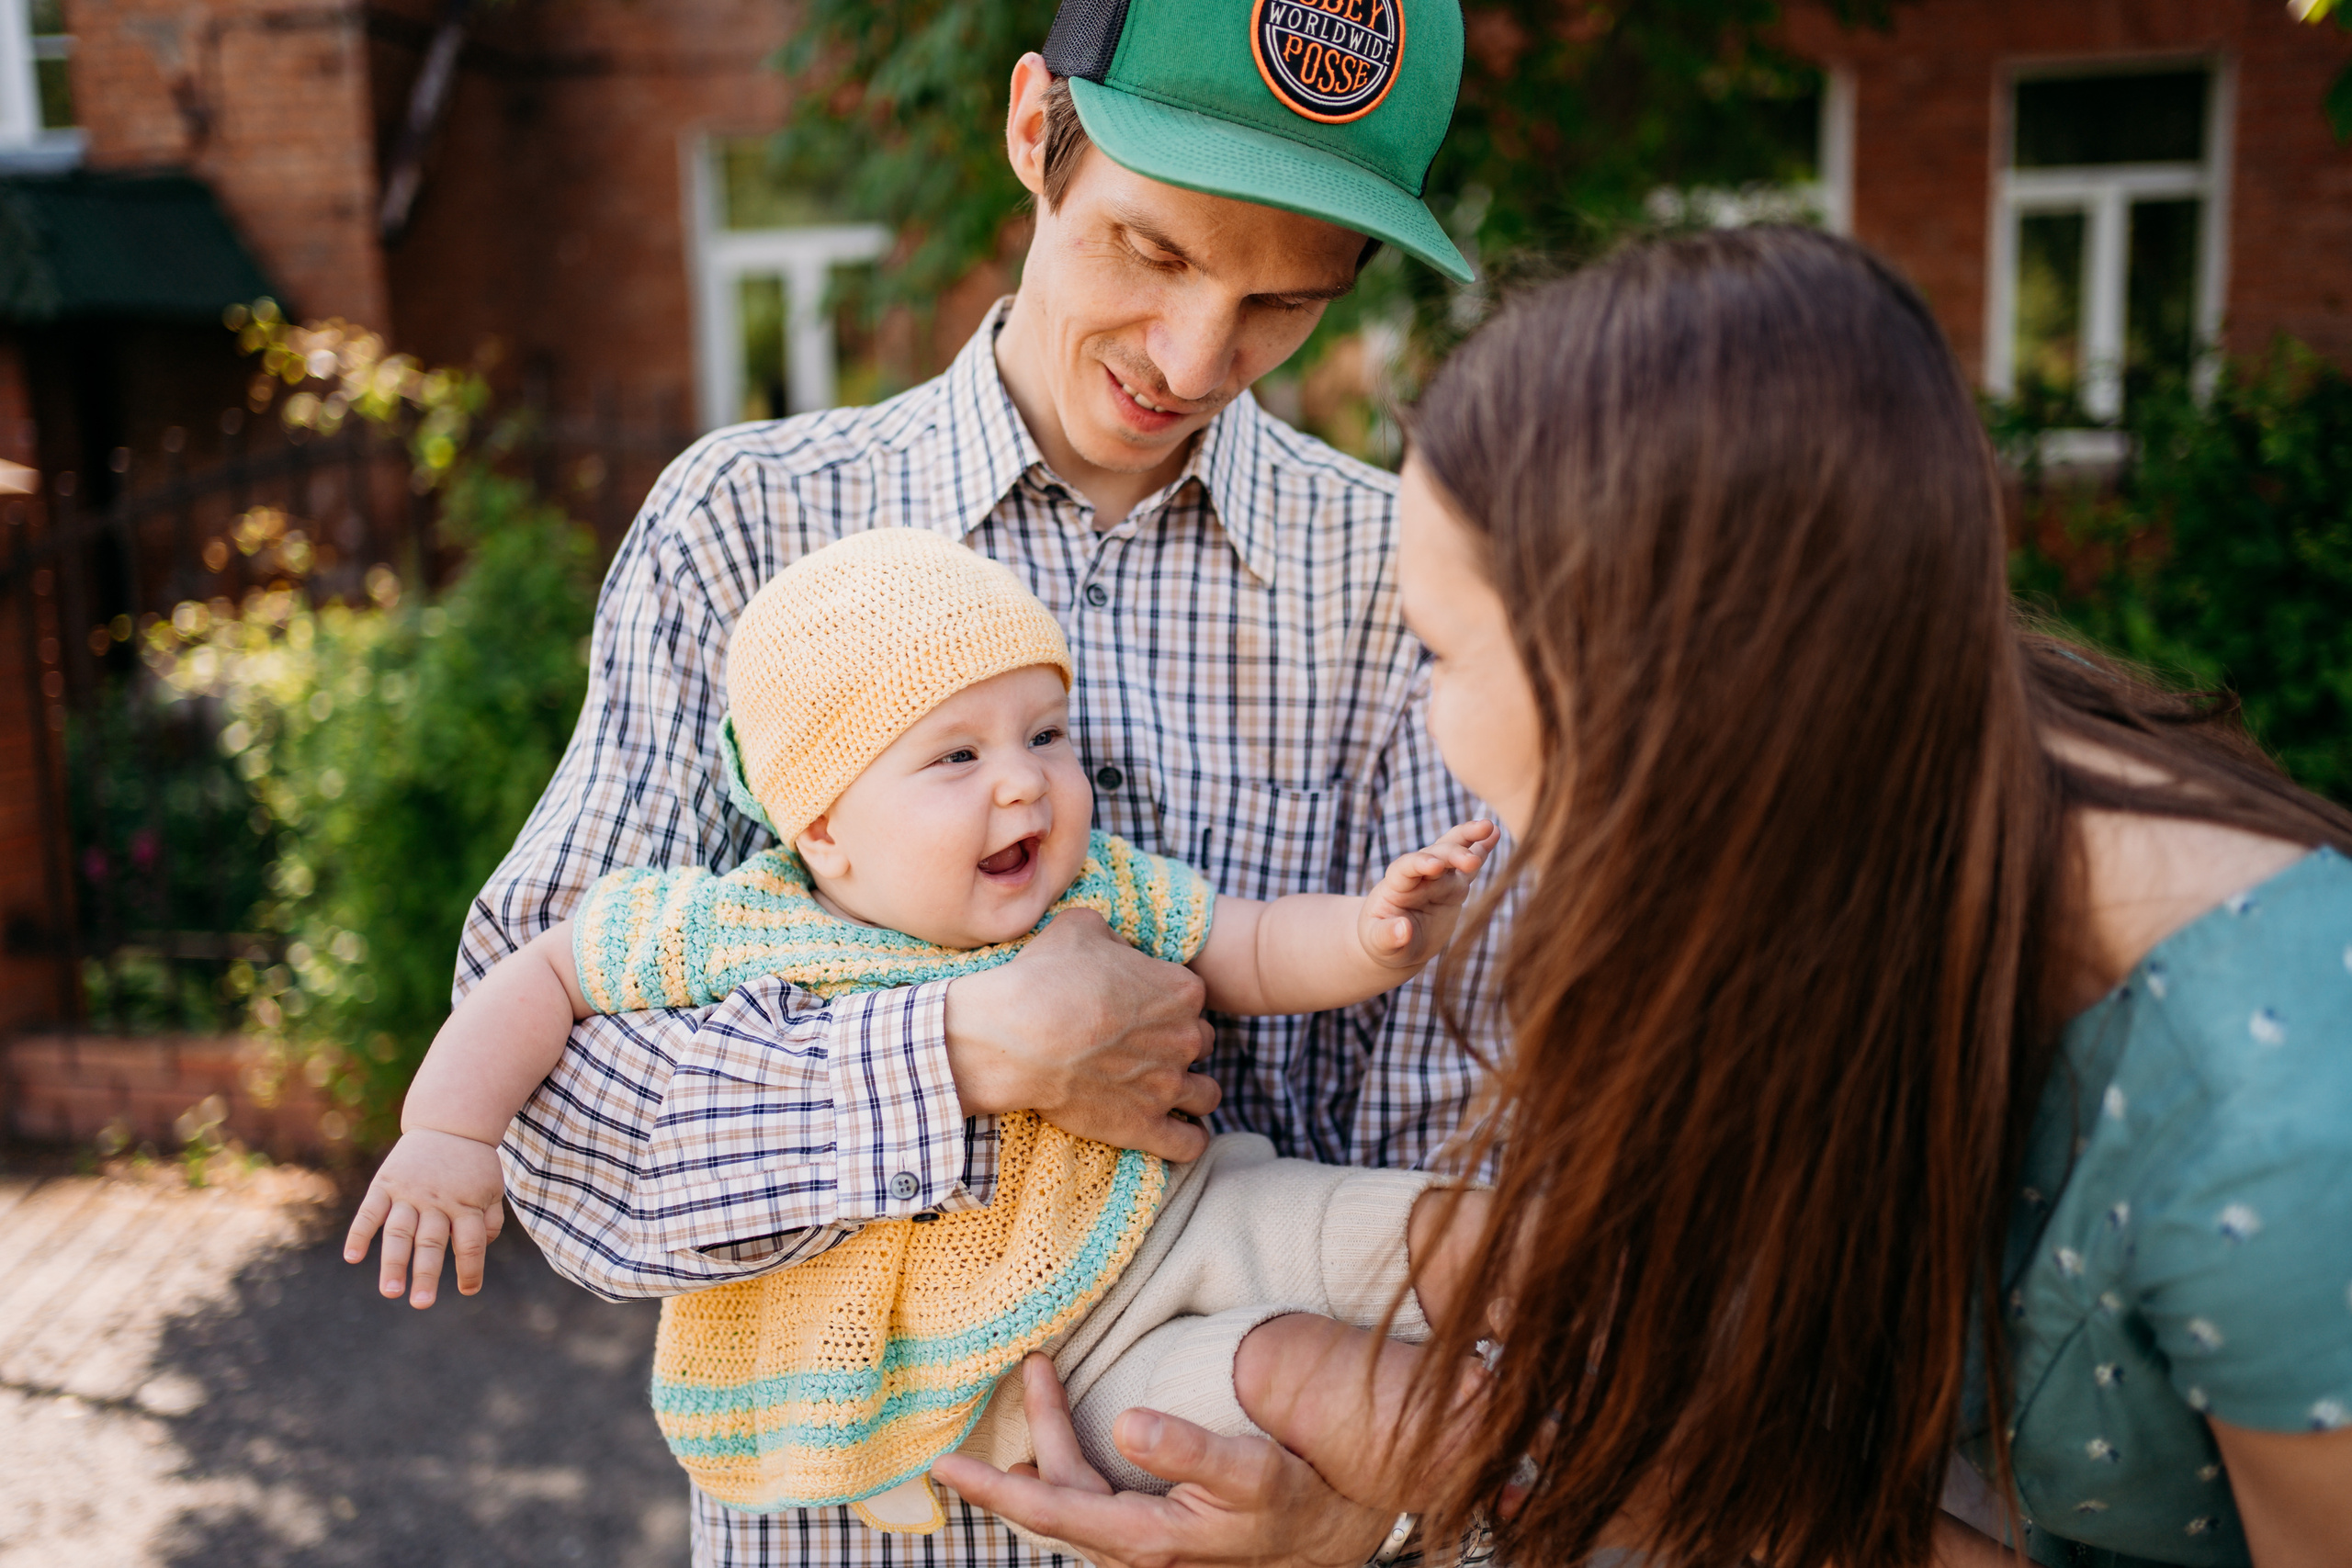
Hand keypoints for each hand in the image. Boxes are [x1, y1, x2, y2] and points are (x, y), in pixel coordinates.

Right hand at [343, 1127, 506, 1307]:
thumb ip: (489, 1220)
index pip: (471, 1242)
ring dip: (393, 1263)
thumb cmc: (473, 1164)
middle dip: (426, 1274)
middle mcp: (437, 1200)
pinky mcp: (386, 1183)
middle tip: (422, 1303)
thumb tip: (478, 1251)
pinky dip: (360, 1233)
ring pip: (399, 1232)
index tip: (468, 1290)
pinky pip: (370, 1211)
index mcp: (467, 1203)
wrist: (450, 1122)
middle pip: (432, 1241)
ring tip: (390, 1292)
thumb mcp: (492, 1188)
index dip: (471, 1268)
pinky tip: (353, 1257)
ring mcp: (409, 1192)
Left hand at [932, 1355, 1392, 1567]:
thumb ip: (1191, 1451)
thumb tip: (1125, 1422)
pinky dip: (1077, 1472)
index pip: (1051, 1509)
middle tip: (1033, 1365)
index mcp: (1146, 1539)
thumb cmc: (1300, 1502)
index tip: (945, 1463)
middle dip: (1037, 1432)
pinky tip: (1075, 1452)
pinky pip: (1099, 1503)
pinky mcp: (1164, 1535)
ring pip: (1078, 1498)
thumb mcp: (1255, 1473)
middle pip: (1059, 1495)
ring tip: (1044, 1391)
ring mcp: (1148, 1546)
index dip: (994, 1486)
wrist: (1344, 1535)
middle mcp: (1136, 1551)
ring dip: (1053, 1450)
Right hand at [945, 909, 1220, 1161]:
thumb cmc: (1045, 978)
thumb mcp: (1081, 927)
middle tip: (1144, 1048)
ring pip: (1208, 1095)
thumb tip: (1120, 949)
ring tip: (1164, 1092)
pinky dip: (1188, 1141)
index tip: (1139, 1008)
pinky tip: (1174, 1133)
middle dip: (1180, 1046)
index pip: (1191, 996)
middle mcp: (1185, 1038)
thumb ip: (1114, 936)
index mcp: (1180, 989)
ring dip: (1191, 1092)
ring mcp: (1168, 1086)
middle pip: (1201, 1043)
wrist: (1018, 1037)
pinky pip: (1190, 1145)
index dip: (1165, 1001)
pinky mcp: (1145, 1126)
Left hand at [1359, 820, 1495, 969]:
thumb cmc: (1384, 943)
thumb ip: (1387, 936)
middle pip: (1435, 855)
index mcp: (1395, 886)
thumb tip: (1403, 930)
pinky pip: (1470, 867)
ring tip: (1489, 827)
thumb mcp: (1379, 943)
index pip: (1406, 867)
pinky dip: (1482, 849)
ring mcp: (1439, 879)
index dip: (1420, 864)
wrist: (1398, 944)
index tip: (1435, 866)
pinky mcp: (1455, 887)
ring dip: (1469, 837)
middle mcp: (1418, 876)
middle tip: (1471, 861)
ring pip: (1453, 850)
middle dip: (1453, 854)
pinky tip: (1495, 833)